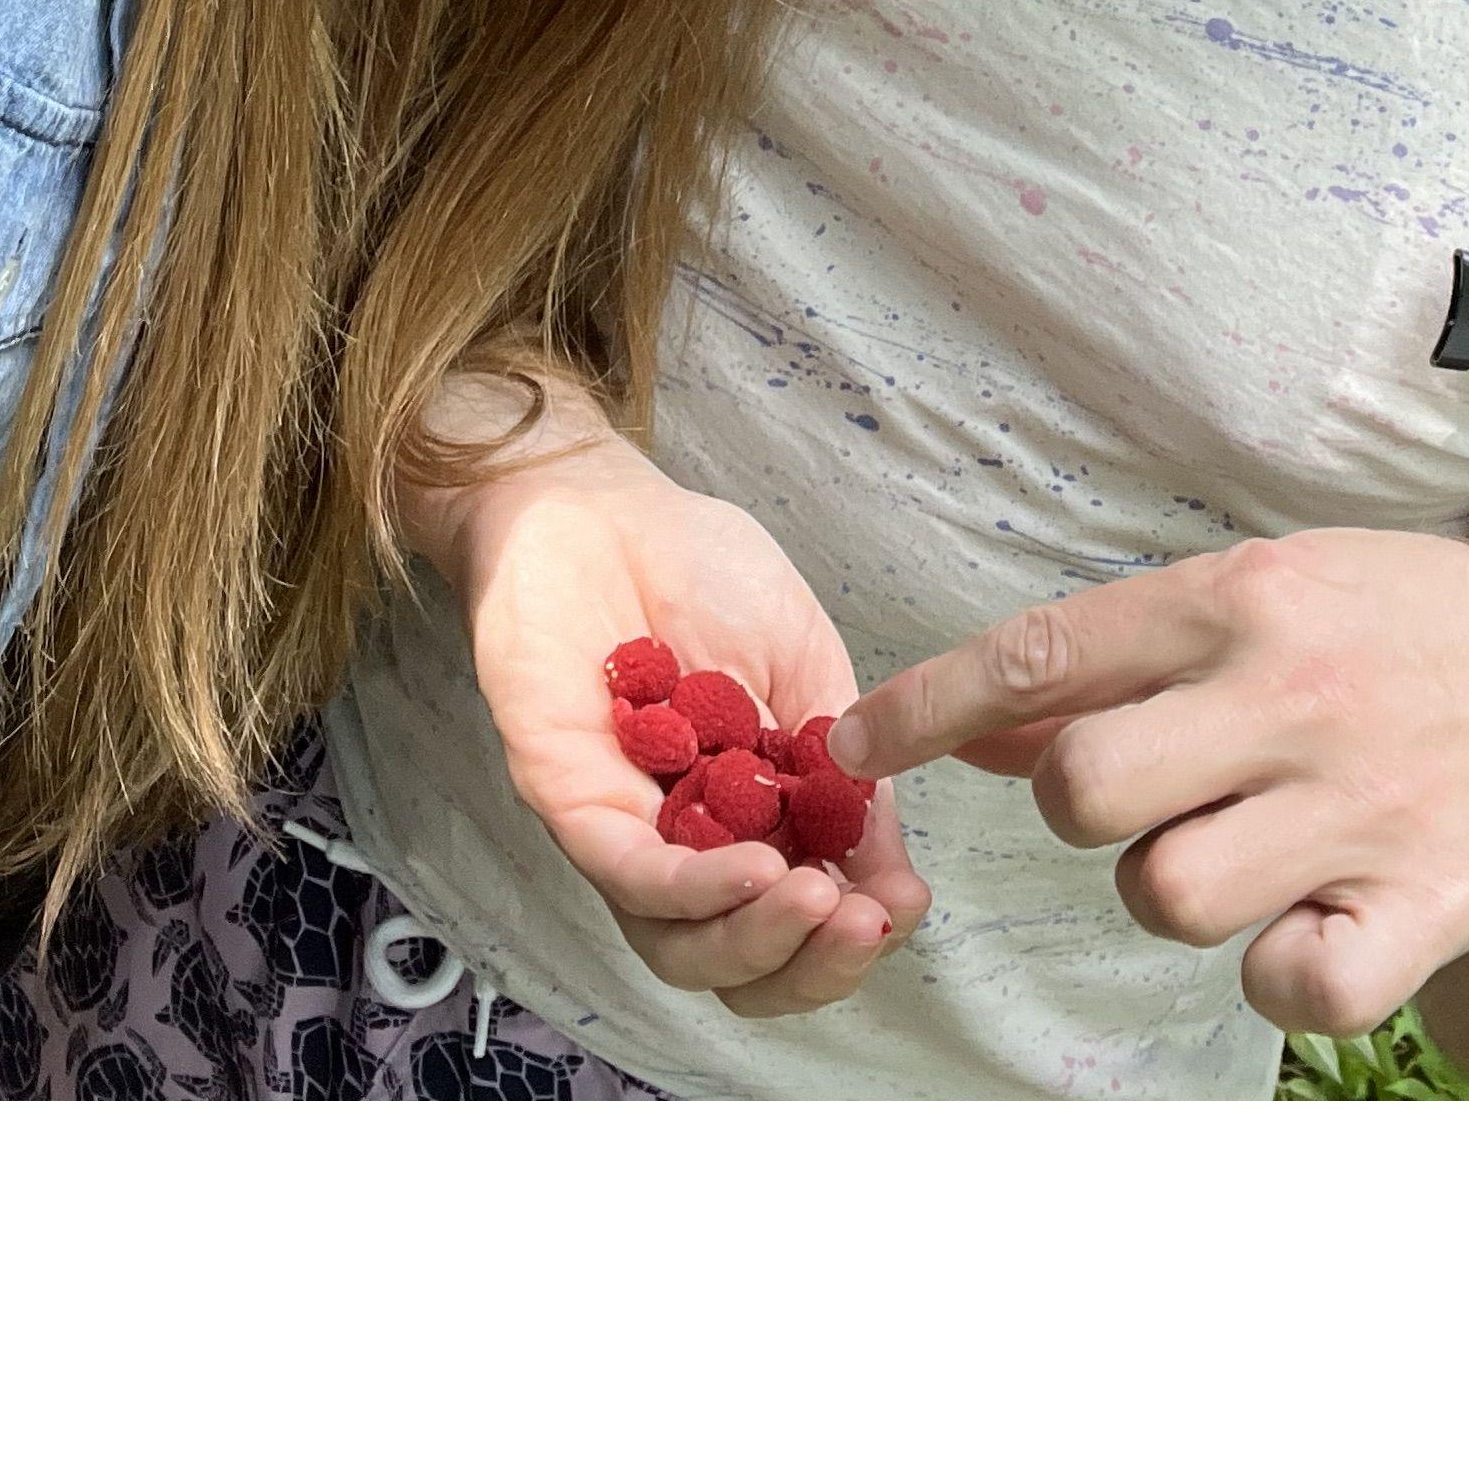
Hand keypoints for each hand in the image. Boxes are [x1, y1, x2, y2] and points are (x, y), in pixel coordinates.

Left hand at [444, 404, 926, 1020]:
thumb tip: (892, 881)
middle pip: (737, 966)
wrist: (607, 501)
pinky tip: (754, 868)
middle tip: (862, 920)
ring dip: (755, 938)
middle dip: (810, 966)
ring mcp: (621, 831)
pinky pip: (628, 875)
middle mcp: (685, 848)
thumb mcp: (811, 673)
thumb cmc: (703, 573)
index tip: (902, 905)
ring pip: (678, 946)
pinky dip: (696, 888)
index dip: (849, 941)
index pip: (795, 928)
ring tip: (812, 897)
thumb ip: (847, 775)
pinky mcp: (566, 798)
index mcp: (751, 824)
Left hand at [833, 530, 1468, 1038]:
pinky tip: (1314, 917)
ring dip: (1176, 889)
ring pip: (1164, 896)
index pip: (1042, 654)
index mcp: (1243, 597)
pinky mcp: (1427, 904)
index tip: (854, 743)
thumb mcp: (1260, 591)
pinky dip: (1280, 970)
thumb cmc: (1388, 633)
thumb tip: (962, 719)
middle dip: (1082, 809)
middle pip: (1082, 792)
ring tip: (1246, 848)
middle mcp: (1293, 693)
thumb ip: (1116, 656)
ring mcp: (1362, 804)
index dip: (925, 704)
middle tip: (1151, 796)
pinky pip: (1288, 984)